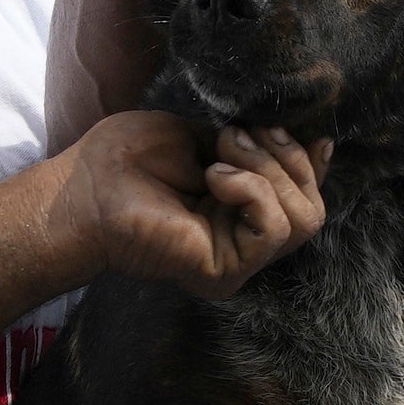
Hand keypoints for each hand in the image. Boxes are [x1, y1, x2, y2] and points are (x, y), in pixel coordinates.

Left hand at [55, 112, 330, 292]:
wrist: (86, 187)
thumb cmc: (128, 159)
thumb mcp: (205, 138)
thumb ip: (254, 147)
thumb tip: (317, 142)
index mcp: (241, 210)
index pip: (304, 196)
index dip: (313, 164)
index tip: (310, 134)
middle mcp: (244, 239)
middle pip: (313, 205)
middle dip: (286, 157)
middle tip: (236, 137)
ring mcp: (238, 259)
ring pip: (305, 219)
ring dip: (268, 171)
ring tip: (221, 157)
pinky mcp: (226, 270)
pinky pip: (274, 229)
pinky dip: (252, 191)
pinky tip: (213, 177)